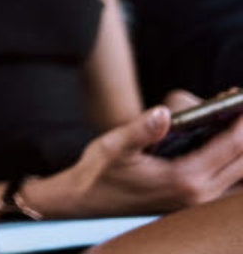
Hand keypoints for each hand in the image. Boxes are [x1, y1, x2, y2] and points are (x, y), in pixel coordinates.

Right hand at [27, 98, 242, 217]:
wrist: (85, 202)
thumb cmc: (99, 172)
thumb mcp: (114, 146)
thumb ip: (141, 129)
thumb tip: (163, 113)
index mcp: (183, 179)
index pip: (229, 147)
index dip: (241, 123)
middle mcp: (198, 195)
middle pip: (242, 162)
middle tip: (241, 108)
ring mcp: (197, 203)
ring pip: (238, 176)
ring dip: (241, 151)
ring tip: (237, 125)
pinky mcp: (193, 204)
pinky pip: (228, 184)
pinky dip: (233, 164)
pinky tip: (226, 148)